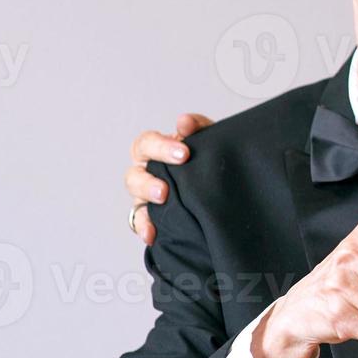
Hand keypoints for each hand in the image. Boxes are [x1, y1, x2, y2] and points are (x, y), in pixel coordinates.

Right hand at [126, 113, 212, 242]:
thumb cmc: (206, 157)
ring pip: (135, 198)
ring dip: (147, 200)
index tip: (184, 153)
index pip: (146, 144)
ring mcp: (146, 197)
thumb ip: (197, 126)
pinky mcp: (151, 217)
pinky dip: (144, 227)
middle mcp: (146, 173)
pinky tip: (151, 234)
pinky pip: (141, 223)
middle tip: (167, 187)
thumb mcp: (207, 138)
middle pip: (134, 174)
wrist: (223, 186)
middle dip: (149, 181)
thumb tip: (184, 122)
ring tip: (163, 200)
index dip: (161, 147)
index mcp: (155, 151)